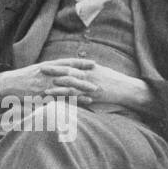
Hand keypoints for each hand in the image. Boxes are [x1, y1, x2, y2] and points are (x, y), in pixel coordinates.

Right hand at [0, 60, 96, 105]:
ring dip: (82, 89)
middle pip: (70, 74)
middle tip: (99, 81)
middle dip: (85, 77)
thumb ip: (48, 71)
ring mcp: (44, 85)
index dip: (81, 62)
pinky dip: (72, 101)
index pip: (66, 62)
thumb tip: (61, 71)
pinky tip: (81, 103)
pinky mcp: (42, 96)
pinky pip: (59, 98)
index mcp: (45, 66)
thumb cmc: (21, 78)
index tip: (94, 63)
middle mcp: (47, 74)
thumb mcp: (35, 71)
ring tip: (95, 92)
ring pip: (67, 86)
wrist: (5, 85)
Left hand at [24, 58, 156, 112]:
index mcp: (88, 68)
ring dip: (57, 87)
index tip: (44, 64)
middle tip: (38, 72)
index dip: (56, 65)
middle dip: (53, 72)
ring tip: (43, 89)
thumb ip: (89, 71)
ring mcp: (90, 85)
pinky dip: (69, 99)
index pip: (69, 65)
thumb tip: (78, 70)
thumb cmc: (115, 81)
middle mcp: (88, 74)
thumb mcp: (101, 72)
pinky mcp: (94, 95)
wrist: (128, 89)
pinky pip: (79, 96)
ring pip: (71, 84)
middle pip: (67, 72)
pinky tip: (62, 103)